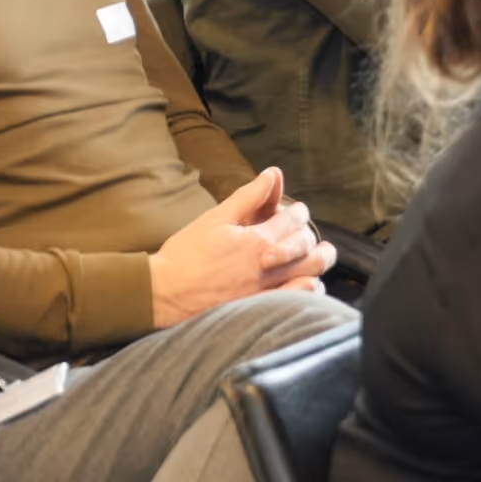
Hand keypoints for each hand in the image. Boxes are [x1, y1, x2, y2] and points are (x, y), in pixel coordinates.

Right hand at [150, 168, 338, 327]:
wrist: (163, 293)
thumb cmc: (186, 254)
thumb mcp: (216, 218)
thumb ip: (248, 197)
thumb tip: (273, 173)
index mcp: (257, 240)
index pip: (294, 219)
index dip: (297, 212)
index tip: (292, 212)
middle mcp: (267, 267)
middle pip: (309, 246)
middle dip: (309, 235)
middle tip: (301, 234)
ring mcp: (266, 290)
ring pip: (311, 274)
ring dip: (317, 262)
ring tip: (314, 256)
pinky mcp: (260, 308)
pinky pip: (298, 300)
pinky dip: (309, 289)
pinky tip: (305, 282)